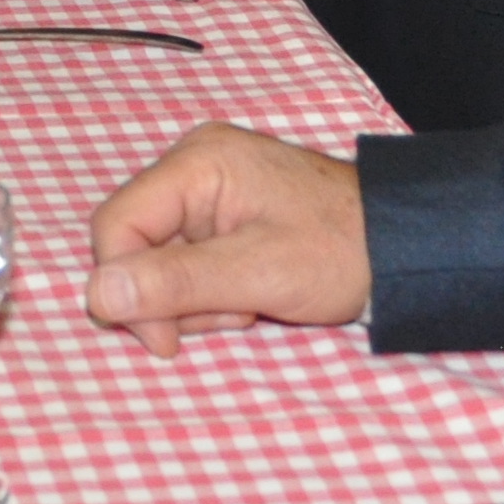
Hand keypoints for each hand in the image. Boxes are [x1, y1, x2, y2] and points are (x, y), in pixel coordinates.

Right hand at [84, 121, 368, 355]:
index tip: (166, 340)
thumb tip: (97, 295)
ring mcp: (208, 187)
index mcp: (196, 162)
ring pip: (158, 257)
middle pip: (134, 242)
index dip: (126, 287)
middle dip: (170, 295)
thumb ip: (178, 282)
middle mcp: (193, 165)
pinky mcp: (222, 211)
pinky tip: (249, 295)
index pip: (116, 224)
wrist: (406, 246)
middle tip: (229, 317)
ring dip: (193, 298)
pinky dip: (209, 288)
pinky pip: (186, 257)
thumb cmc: (341, 251)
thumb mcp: (260, 273)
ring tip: (247, 306)